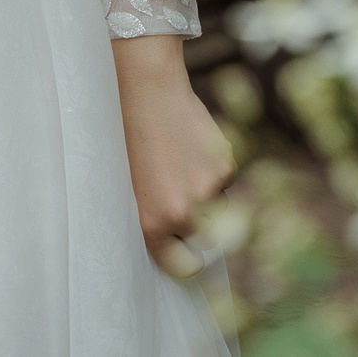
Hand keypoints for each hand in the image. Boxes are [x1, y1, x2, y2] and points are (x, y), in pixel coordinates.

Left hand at [111, 34, 234, 278]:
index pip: (181, 266)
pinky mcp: (226, 169)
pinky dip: (214, 170)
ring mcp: (208, 193)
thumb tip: (181, 243)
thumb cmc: (131, 137)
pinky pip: (225, 183)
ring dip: (206, 195)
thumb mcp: (132, 185)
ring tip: (178, 161)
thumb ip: (155, 217)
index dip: (184, 258)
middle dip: (197, 226)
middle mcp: (182, 214)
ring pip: (218, 209)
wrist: (146, 91)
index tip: (183, 250)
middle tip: (179, 195)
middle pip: (203, 241)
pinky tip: (191, 146)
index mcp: (153, 223)